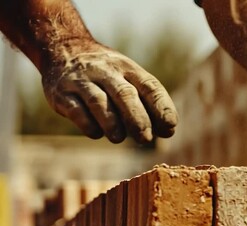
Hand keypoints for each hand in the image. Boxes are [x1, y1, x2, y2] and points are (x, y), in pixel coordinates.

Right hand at [42, 43, 177, 143]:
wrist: (63, 50)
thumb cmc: (107, 74)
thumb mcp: (128, 79)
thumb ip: (148, 104)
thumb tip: (168, 131)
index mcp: (128, 68)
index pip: (149, 86)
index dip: (161, 106)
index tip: (170, 125)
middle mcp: (106, 71)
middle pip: (125, 94)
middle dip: (137, 118)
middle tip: (146, 138)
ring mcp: (82, 81)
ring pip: (99, 101)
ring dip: (111, 122)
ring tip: (119, 138)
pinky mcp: (62, 93)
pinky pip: (75, 109)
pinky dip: (87, 123)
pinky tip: (96, 133)